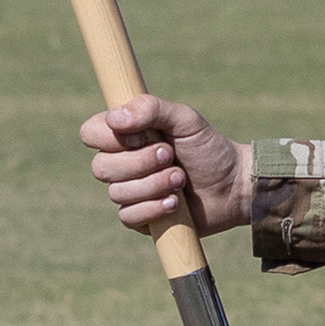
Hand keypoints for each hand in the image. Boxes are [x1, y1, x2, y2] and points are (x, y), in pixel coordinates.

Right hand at [82, 95, 253, 237]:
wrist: (234, 185)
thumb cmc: (209, 148)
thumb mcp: (185, 119)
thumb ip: (152, 109)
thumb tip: (115, 118)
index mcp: (127, 135)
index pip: (91, 133)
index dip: (110, 137)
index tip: (143, 136)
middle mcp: (123, 162)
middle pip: (100, 167)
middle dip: (140, 163)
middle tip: (171, 156)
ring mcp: (130, 191)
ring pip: (117, 192)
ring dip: (153, 185)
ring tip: (181, 180)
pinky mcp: (141, 217)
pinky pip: (128, 216)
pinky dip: (153, 208)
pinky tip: (175, 203)